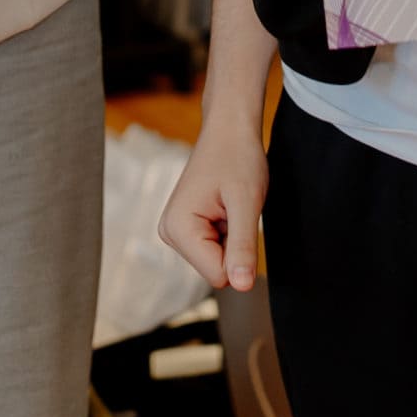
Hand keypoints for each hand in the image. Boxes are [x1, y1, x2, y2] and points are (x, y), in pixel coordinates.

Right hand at [159, 112, 267, 292]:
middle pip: (216, 270)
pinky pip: (215, 248)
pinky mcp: (186, 228)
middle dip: (234, 244)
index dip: (240, 253)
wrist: (229, 129)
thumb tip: (243, 287)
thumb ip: (242, 247)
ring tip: (230, 204)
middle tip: (235, 208)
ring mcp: (176, 231)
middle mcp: (170, 233)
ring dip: (232, 236)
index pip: (218, 275)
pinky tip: (226, 205)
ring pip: (217, 260)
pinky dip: (228, 230)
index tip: (239, 217)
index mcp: (177, 229)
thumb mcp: (246, 203)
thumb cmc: (238, 157)